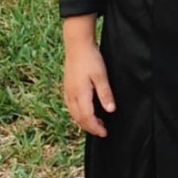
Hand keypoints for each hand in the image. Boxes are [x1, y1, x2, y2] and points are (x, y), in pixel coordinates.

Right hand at [63, 18, 115, 136]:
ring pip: (73, 113)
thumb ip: (105, 94)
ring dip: (84, 121)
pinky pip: (70, 106)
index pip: (87, 118)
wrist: (77, 45)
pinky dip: (78, 113)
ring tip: (96, 122)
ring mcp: (67, 91)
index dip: (95, 128)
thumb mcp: (101, 76)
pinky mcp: (66, 87)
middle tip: (102, 130)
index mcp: (80, 94)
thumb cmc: (90, 58)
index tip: (105, 132)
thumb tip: (110, 110)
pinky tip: (85, 111)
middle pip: (79, 118)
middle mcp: (71, 95)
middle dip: (90, 127)